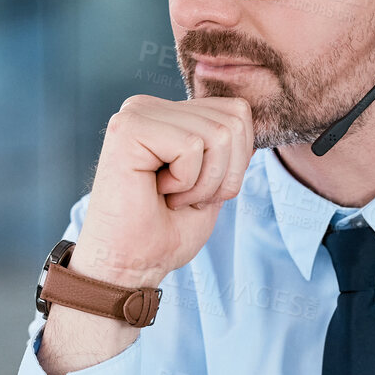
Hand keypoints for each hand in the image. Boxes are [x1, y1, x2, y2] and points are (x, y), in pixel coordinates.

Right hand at [71, 95, 253, 288]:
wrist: (127, 267)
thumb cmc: (163, 234)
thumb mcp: (212, 187)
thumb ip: (228, 150)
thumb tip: (247, 119)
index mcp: (166, 114)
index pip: (238, 113)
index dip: (236, 162)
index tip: (196, 190)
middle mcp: (148, 106)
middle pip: (235, 120)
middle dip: (224, 174)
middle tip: (183, 198)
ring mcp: (136, 114)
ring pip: (218, 134)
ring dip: (203, 183)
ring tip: (169, 196)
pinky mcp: (127, 129)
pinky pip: (192, 146)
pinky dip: (185, 182)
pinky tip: (156, 191)